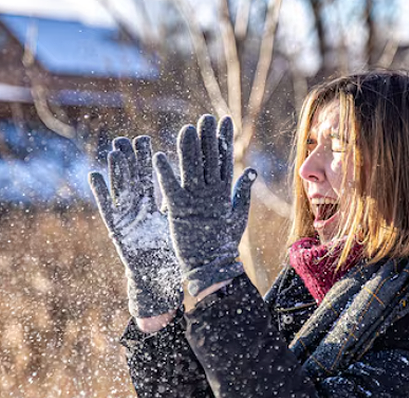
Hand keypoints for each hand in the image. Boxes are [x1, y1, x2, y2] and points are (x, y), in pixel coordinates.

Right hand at [88, 136, 182, 317]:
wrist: (157, 277)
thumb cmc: (168, 252)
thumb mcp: (176, 224)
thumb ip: (180, 205)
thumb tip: (197, 185)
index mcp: (151, 206)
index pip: (148, 177)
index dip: (144, 159)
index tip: (143, 139)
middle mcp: (136, 208)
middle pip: (130, 179)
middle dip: (127, 159)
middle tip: (124, 138)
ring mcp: (124, 217)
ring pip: (119, 189)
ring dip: (115, 170)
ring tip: (113, 151)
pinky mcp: (115, 228)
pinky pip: (106, 208)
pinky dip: (100, 192)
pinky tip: (95, 175)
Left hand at [153, 115, 256, 296]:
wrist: (212, 269)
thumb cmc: (224, 244)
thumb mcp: (238, 215)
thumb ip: (242, 192)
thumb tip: (251, 170)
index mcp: (224, 193)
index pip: (224, 159)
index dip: (224, 139)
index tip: (224, 120)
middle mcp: (210, 194)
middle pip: (208, 159)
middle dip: (208, 137)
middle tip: (205, 117)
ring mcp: (194, 201)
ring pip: (190, 168)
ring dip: (188, 148)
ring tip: (186, 129)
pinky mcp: (177, 212)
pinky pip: (169, 188)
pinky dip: (163, 173)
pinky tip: (157, 157)